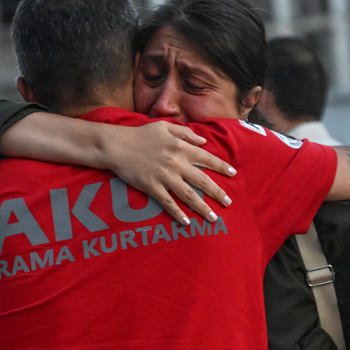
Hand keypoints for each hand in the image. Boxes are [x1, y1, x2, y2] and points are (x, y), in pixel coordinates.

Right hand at [101, 121, 235, 224]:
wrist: (117, 145)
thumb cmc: (140, 134)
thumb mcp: (164, 127)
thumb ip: (186, 133)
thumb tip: (204, 141)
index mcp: (180, 147)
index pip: (207, 158)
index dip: (221, 166)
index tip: (233, 174)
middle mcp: (176, 163)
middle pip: (202, 180)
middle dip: (217, 192)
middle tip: (228, 202)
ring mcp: (164, 176)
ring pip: (188, 195)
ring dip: (202, 208)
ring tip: (213, 218)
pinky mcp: (152, 187)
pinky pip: (167, 203)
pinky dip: (177, 213)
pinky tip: (186, 222)